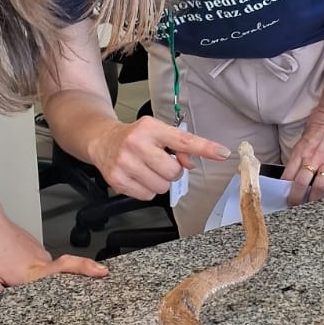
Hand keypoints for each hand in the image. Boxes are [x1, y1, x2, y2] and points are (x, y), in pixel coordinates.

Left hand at [0, 215, 107, 294]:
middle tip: (43, 293)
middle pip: (59, 279)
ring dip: (31, 280)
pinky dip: (26, 271)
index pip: (65, 269)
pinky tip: (9, 272)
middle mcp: (40, 261)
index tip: (103, 272)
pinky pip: (36, 266)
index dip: (85, 270)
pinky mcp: (32, 249)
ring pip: (43, 274)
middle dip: (57, 289)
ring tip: (9, 281)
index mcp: (32, 272)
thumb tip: (3, 312)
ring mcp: (38, 253)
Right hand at [89, 115, 229, 201]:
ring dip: (159, 181)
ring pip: (161, 186)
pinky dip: (146, 190)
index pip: (183, 140)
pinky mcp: (118, 180)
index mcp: (150, 128)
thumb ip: (177, 145)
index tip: (222, 153)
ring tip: (147, 169)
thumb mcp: (156, 132)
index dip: (205, 148)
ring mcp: (125, 163)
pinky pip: (147, 196)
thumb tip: (191, 163)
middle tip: (160, 162)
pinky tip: (138, 177)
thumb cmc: (134, 136)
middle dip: (172, 171)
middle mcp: (136, 144)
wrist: (102, 140)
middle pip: (173, 171)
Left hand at [282, 109, 323, 205]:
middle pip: (301, 183)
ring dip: (314, 200)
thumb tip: (291, 174)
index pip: (288, 175)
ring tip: (312, 210)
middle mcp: (313, 159)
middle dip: (296, 198)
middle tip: (293, 208)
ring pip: (320, 186)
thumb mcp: (301, 141)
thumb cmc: (317, 126)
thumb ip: (298, 157)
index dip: (283, 189)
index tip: (281, 198)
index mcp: (300, 153)